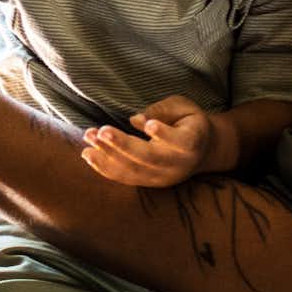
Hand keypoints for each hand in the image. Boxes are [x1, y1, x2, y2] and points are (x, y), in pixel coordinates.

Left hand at [79, 95, 220, 187]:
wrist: (202, 151)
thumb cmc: (189, 122)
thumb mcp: (183, 107)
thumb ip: (163, 110)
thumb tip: (135, 120)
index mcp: (192, 143)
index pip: (180, 142)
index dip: (164, 134)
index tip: (148, 124)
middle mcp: (178, 165)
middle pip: (150, 158)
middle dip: (123, 145)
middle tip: (102, 131)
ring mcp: (163, 178)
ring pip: (134, 171)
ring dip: (108, 156)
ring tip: (88, 139)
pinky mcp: (150, 183)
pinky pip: (126, 178)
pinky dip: (105, 167)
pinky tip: (88, 154)